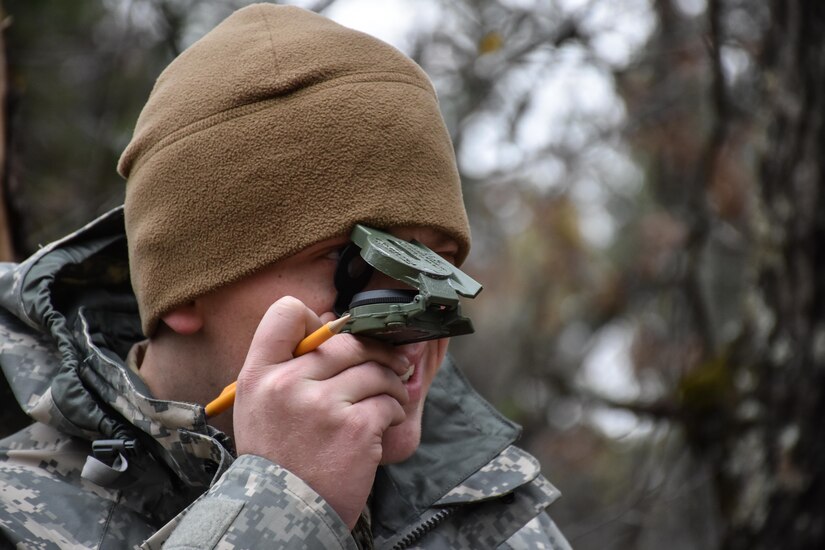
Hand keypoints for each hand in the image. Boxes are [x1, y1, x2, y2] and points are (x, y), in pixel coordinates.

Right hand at [232, 296, 410, 527]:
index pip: (284, 312)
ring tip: (392, 395)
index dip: (315, 318)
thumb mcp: (259, 406)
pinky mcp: (355, 428)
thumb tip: (332, 322)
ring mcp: (323, 405)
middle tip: (392, 364)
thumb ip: (285, 366)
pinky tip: (386, 421)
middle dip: (375, 352)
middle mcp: (288, 384)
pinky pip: (389, 401)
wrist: (284, 514)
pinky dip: (395, 409)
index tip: (333, 336)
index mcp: (259, 375)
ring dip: (392, 382)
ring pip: (374, 370)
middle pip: (345, 341)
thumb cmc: (277, 457)